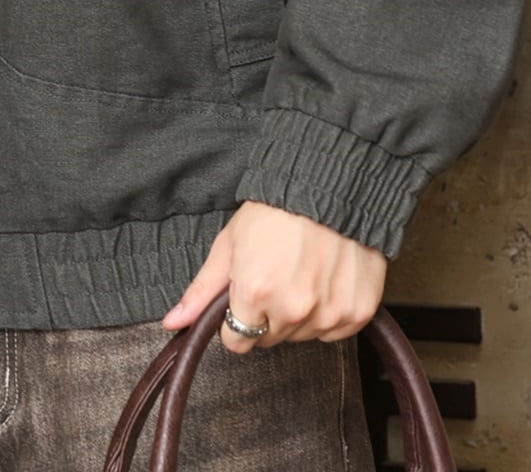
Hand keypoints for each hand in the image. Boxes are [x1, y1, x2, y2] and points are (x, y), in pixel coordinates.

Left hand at [161, 200, 386, 353]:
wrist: (325, 187)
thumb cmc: (272, 212)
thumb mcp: (227, 245)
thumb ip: (201, 291)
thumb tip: (172, 323)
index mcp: (255, 294)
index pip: (237, 341)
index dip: (237, 319)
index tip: (245, 297)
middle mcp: (293, 309)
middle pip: (270, 339)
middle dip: (266, 316)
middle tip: (274, 276)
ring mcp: (329, 313)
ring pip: (302, 336)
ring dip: (298, 315)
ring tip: (300, 273)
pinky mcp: (358, 312)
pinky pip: (335, 332)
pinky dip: (328, 313)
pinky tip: (323, 281)